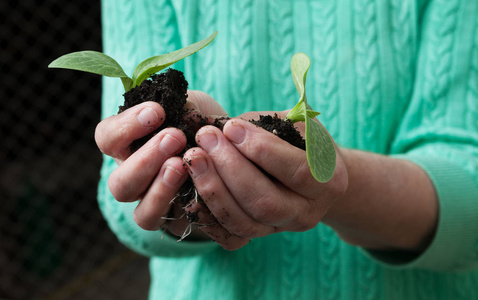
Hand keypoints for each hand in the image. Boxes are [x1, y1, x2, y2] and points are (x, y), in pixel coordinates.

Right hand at [94, 91, 226, 230]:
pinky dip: (192, 207)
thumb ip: (182, 107)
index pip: (108, 138)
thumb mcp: (192, 106)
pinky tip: (206, 186)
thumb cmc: (201, 122)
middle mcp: (135, 179)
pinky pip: (176, 225)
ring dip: (162, 189)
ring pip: (143, 213)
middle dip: (146, 159)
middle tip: (175, 137)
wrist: (229, 150)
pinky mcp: (179, 222)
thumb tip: (181, 112)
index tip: (157, 111)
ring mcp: (155, 204)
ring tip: (183, 165)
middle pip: (120, 183)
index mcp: (128, 147)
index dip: (126, 126)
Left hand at [182, 111, 348, 249]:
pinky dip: (209, 215)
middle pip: (264, 202)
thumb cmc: (302, 143)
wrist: (311, 177)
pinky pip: (231, 237)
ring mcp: (281, 229)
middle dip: (230, 168)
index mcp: (328, 182)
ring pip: (243, 222)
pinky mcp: (259, 236)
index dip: (262, 149)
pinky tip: (192, 189)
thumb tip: (226, 128)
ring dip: (213, 189)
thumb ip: (268, 125)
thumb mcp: (297, 126)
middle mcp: (306, 213)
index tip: (231, 127)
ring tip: (195, 157)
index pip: (296, 170)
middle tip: (205, 138)